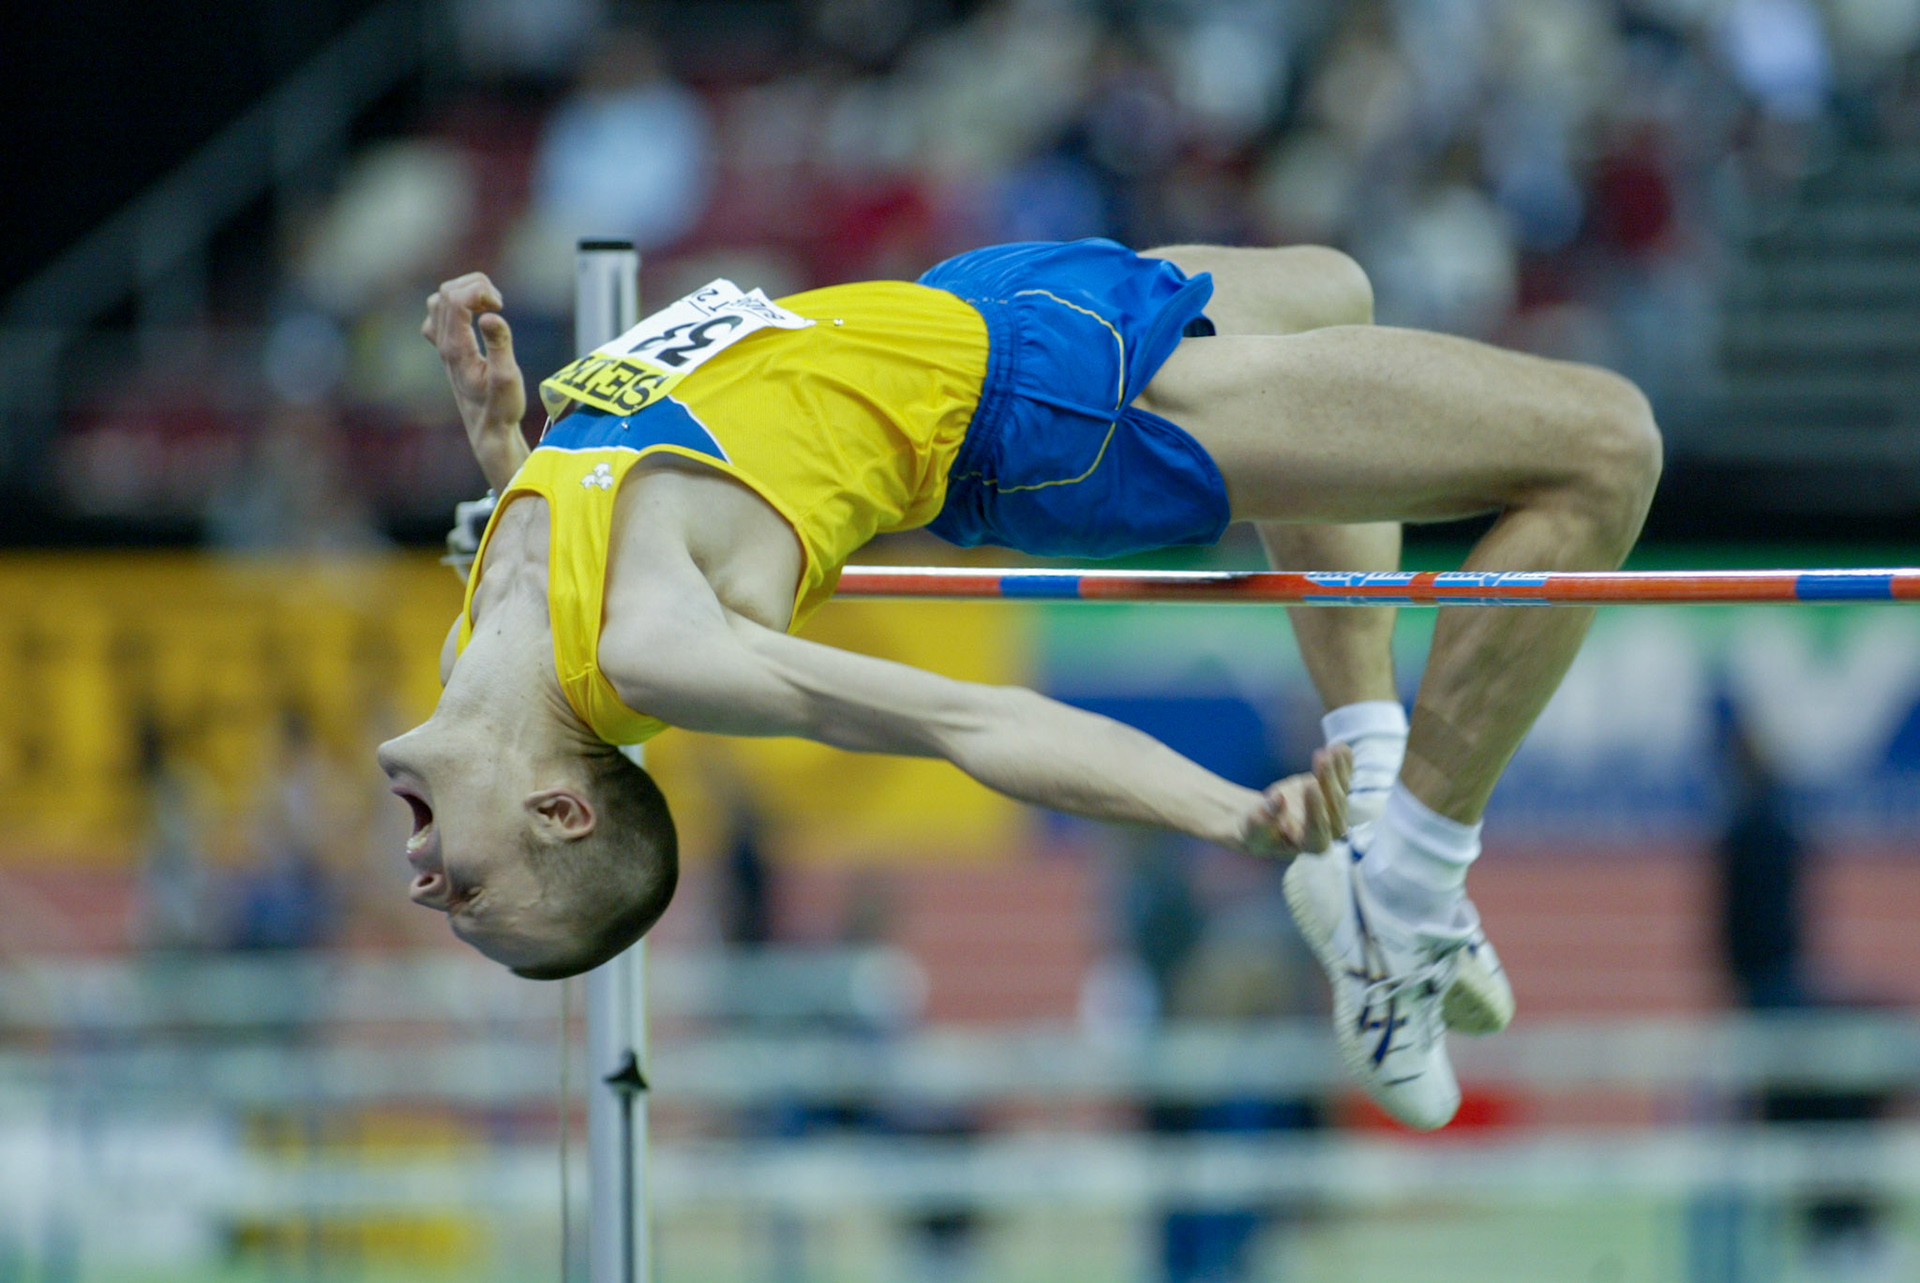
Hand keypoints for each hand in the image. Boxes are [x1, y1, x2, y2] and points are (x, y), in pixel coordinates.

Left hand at [423, 273, 528, 487]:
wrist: (487, 429)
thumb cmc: (501, 407)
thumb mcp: (508, 377)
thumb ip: (500, 344)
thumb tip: (491, 315)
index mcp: (457, 347)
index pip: (457, 298)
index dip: (481, 291)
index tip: (501, 306)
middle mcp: (443, 343)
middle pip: (447, 292)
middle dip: (475, 287)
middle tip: (498, 305)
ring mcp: (441, 344)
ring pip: (440, 299)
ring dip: (466, 293)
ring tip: (489, 307)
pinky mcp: (445, 347)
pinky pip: (439, 313)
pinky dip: (457, 305)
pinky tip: (474, 319)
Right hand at [1239, 744, 1351, 858]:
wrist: (1263, 821)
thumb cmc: (1256, 830)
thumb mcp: (1253, 828)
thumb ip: (1264, 818)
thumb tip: (1279, 800)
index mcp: (1311, 845)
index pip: (1319, 829)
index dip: (1316, 808)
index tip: (1310, 785)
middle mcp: (1329, 830)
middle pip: (1334, 807)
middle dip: (1328, 781)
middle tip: (1321, 758)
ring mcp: (1334, 811)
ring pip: (1341, 790)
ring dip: (1338, 769)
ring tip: (1332, 749)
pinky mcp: (1333, 794)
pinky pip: (1343, 778)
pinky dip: (1344, 764)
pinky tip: (1342, 747)